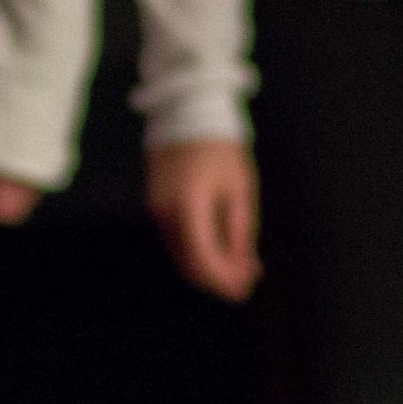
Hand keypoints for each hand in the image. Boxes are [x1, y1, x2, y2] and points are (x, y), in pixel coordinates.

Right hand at [147, 138, 259, 302]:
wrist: (187, 118)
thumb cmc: (221, 150)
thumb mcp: (241, 189)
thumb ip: (240, 231)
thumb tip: (243, 267)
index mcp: (189, 206)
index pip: (203, 258)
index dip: (225, 278)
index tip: (247, 286)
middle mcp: (166, 213)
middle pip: (188, 263)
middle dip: (217, 280)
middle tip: (245, 284)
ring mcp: (156, 211)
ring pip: (181, 255)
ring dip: (208, 268)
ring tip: (237, 269)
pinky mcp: (155, 207)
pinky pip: (176, 241)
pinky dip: (197, 253)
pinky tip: (218, 251)